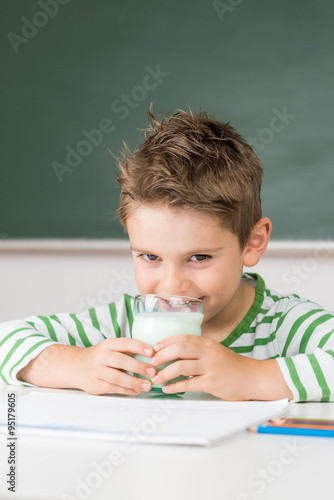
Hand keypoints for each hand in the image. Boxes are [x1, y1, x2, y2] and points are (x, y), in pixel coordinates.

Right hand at [73, 338, 156, 395]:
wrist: (77, 366)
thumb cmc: (101, 357)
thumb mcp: (111, 348)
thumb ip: (127, 350)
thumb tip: (151, 355)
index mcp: (108, 345)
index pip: (125, 343)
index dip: (139, 347)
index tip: (151, 352)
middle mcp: (101, 357)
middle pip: (121, 361)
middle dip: (139, 367)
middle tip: (153, 371)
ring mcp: (97, 371)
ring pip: (117, 377)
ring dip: (134, 382)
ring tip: (147, 385)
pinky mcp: (96, 385)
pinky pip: (113, 388)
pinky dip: (127, 390)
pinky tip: (136, 391)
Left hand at [150, 335, 292, 400]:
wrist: (252, 378)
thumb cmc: (231, 366)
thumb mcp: (215, 352)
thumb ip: (198, 351)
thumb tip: (175, 354)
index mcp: (208, 343)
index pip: (184, 338)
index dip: (167, 341)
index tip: (155, 347)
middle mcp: (208, 353)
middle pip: (180, 349)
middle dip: (162, 355)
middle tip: (152, 362)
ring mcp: (210, 367)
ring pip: (181, 367)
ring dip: (165, 373)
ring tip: (156, 378)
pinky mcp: (212, 383)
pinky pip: (189, 384)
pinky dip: (175, 387)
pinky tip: (167, 389)